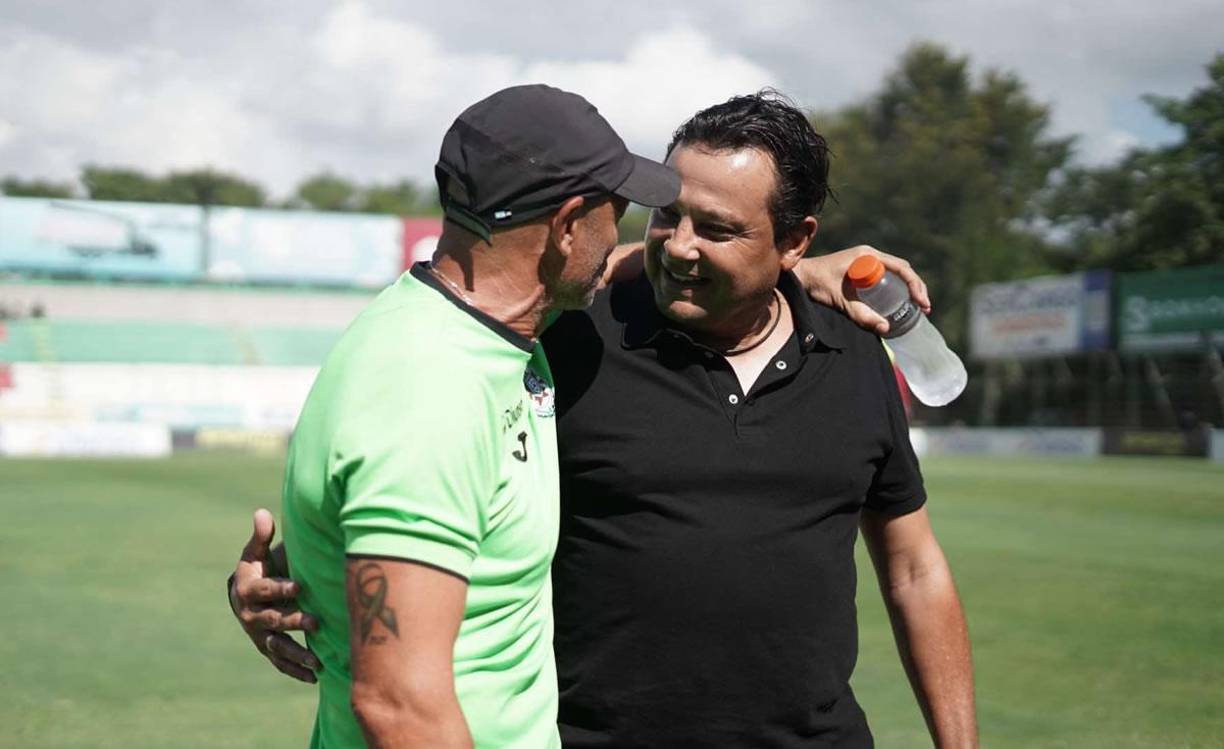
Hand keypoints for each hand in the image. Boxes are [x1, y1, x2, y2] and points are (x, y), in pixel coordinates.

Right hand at [230, 508, 320, 682]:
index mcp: (248, 590)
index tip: (299, 585)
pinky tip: (315, 677)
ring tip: (318, 661)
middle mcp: (251, 616)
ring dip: (297, 654)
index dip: (280, 588)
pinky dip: (295, 671)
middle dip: (294, 621)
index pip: (264, 590)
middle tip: (316, 621)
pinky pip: (281, 663)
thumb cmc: (257, 569)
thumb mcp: (255, 552)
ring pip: (277, 647)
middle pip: (273, 620)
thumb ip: (261, 537)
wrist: (242, 596)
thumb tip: (263, 512)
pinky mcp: (268, 649)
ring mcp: (260, 635)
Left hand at [794, 245, 930, 335]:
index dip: (915, 285)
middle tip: (924, 309)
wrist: (800, 278)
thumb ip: (861, 315)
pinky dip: (896, 288)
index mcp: (867, 256)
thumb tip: (886, 329)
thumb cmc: (817, 286)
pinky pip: (885, 276)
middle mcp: (869, 255)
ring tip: (918, 308)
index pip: (901, 268)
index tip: (922, 303)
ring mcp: (866, 261)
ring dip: (908, 288)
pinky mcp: (862, 269)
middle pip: (902, 270)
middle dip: (916, 288)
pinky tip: (901, 303)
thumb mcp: (840, 302)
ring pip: (896, 273)